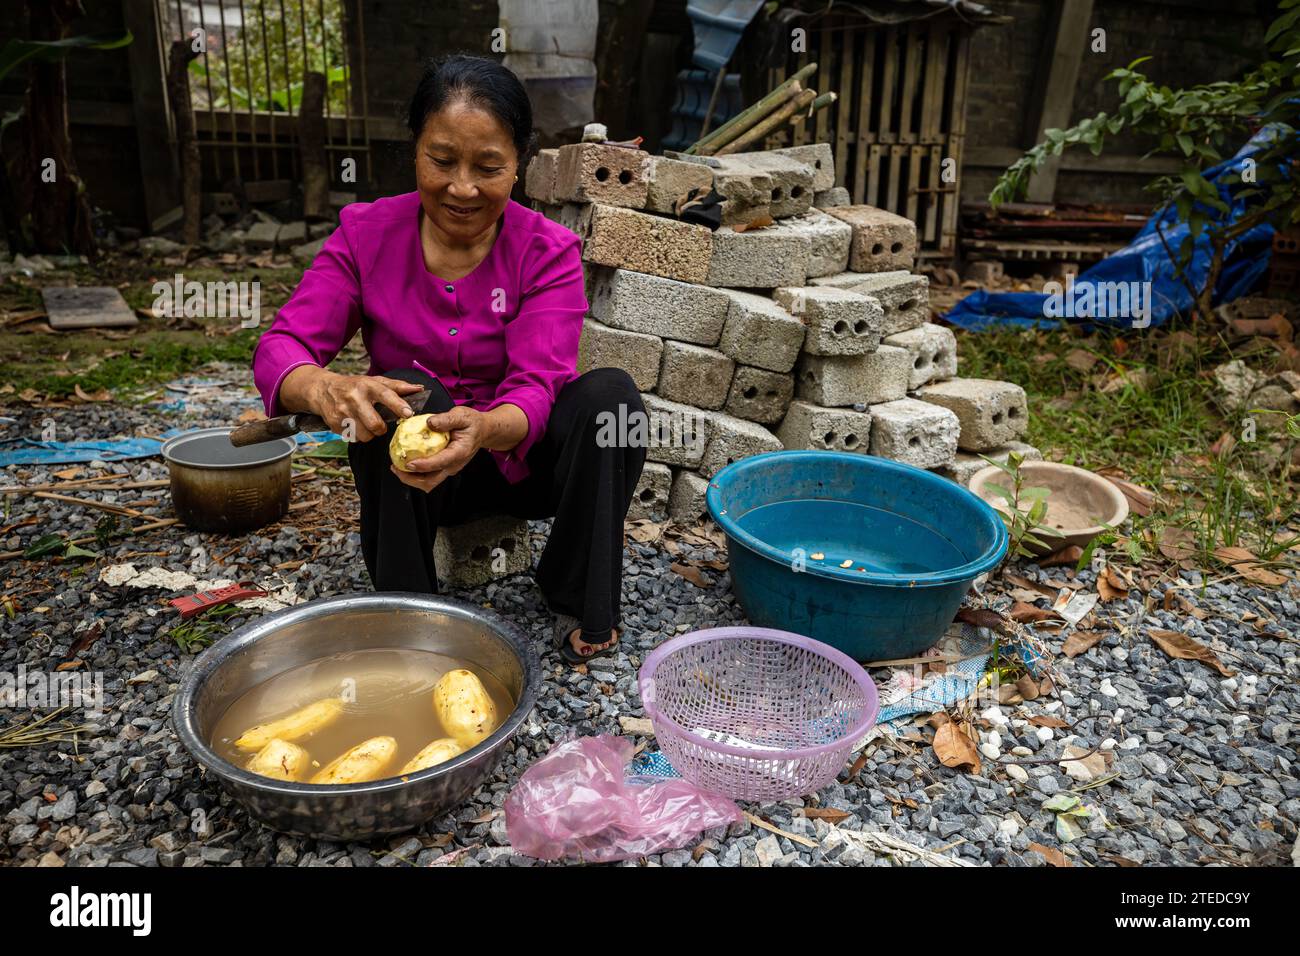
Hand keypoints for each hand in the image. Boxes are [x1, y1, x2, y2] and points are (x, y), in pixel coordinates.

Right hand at [308, 370, 424, 441]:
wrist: (323, 389)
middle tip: (379, 424)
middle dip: (381, 428)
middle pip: (375, 424)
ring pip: (365, 435)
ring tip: (365, 424)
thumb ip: (397, 386)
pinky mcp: (335, 424)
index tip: (408, 413)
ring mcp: (342, 412)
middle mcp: (354, 398)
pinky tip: (353, 425)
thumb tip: (419, 389)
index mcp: (367, 385)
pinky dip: (357, 435)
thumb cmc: (356, 386)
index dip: (398, 405)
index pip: (385, 395)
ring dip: (369, 434)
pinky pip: (353, 438)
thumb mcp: (374, 381)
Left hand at [390, 404, 485, 492]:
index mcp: (459, 452)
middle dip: (411, 479)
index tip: (408, 464)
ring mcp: (449, 468)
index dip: (423, 465)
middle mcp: (454, 465)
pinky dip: (415, 474)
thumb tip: (430, 422)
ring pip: (428, 482)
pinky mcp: (444, 468)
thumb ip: (447, 419)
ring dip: (411, 479)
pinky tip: (405, 463)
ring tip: (396, 467)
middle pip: (431, 481)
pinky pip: (428, 476)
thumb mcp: (462, 415)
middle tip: (396, 468)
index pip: (440, 463)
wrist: (482, 431)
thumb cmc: (472, 423)